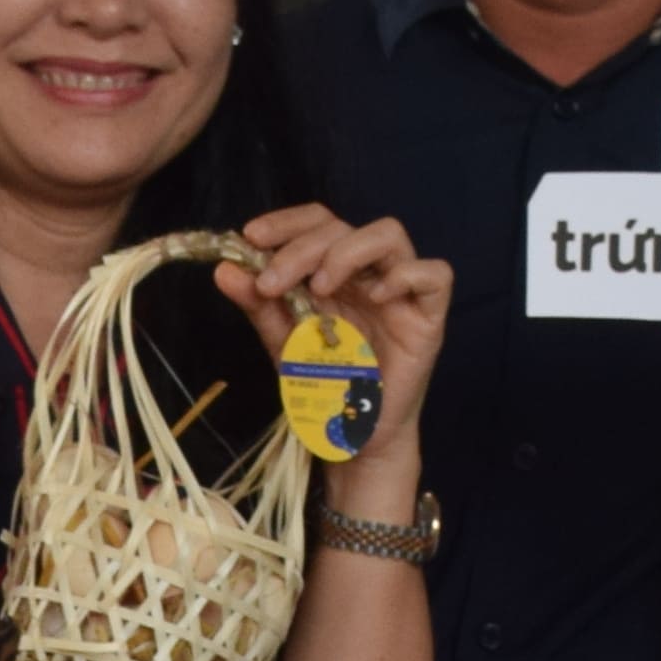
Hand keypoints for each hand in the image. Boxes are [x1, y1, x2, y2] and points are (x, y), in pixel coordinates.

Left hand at [224, 204, 452, 493]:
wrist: (350, 438)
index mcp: (333, 272)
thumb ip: (259, 305)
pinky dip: (406, 275)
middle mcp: (367, 274)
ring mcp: (400, 293)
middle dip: (301, 248)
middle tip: (272, 283)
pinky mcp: (428, 318)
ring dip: (347, 251)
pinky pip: (436, 275)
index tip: (251, 237)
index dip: (286, 222)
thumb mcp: (282, 342)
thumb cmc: (323, 387)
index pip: (317, 223)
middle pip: (343, 227)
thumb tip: (224, 270)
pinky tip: (377, 298)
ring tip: (319, 287)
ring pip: (390, 234)